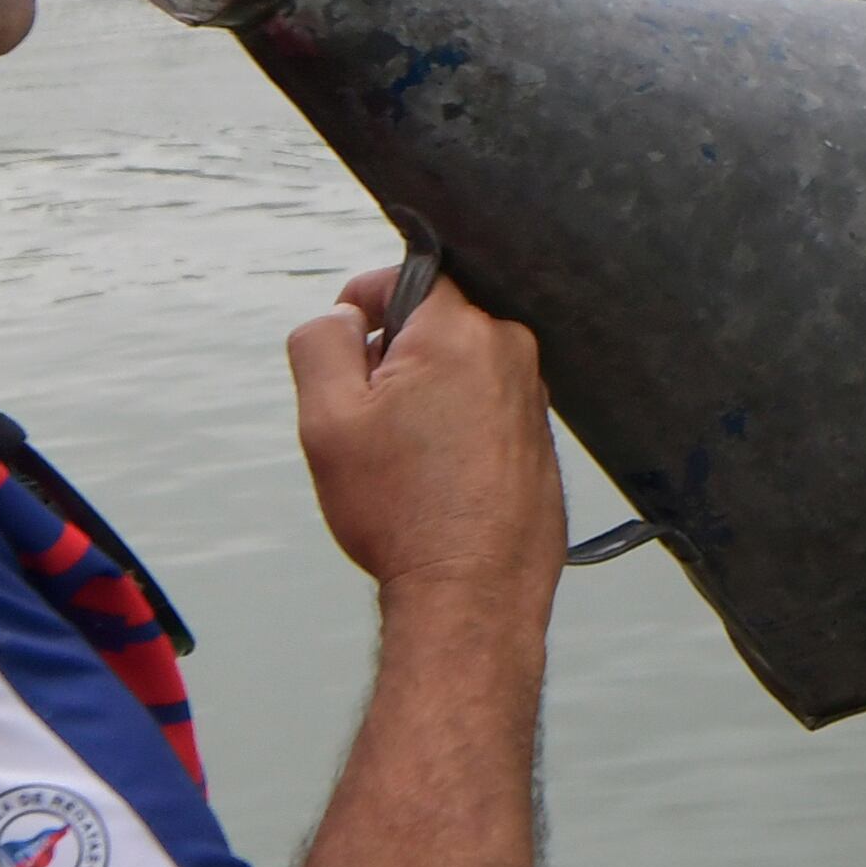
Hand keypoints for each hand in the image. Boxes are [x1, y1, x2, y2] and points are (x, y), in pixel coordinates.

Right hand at [288, 266, 563, 606]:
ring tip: (404, 457)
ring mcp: (535, 398)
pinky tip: (437, 478)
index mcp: (461, 331)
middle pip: (438, 322)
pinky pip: (488, 408)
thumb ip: (324, 342)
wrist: (472, 593)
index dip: (367, 299)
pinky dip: (456, 427)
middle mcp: (512, 352)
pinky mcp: (541, 439)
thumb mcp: (328, 418)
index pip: (412, 272)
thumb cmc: (401, 511)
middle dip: (395, 355)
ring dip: (426, 395)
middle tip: (369, 418)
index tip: (348, 341)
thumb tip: (345, 316)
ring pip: (463, 367)